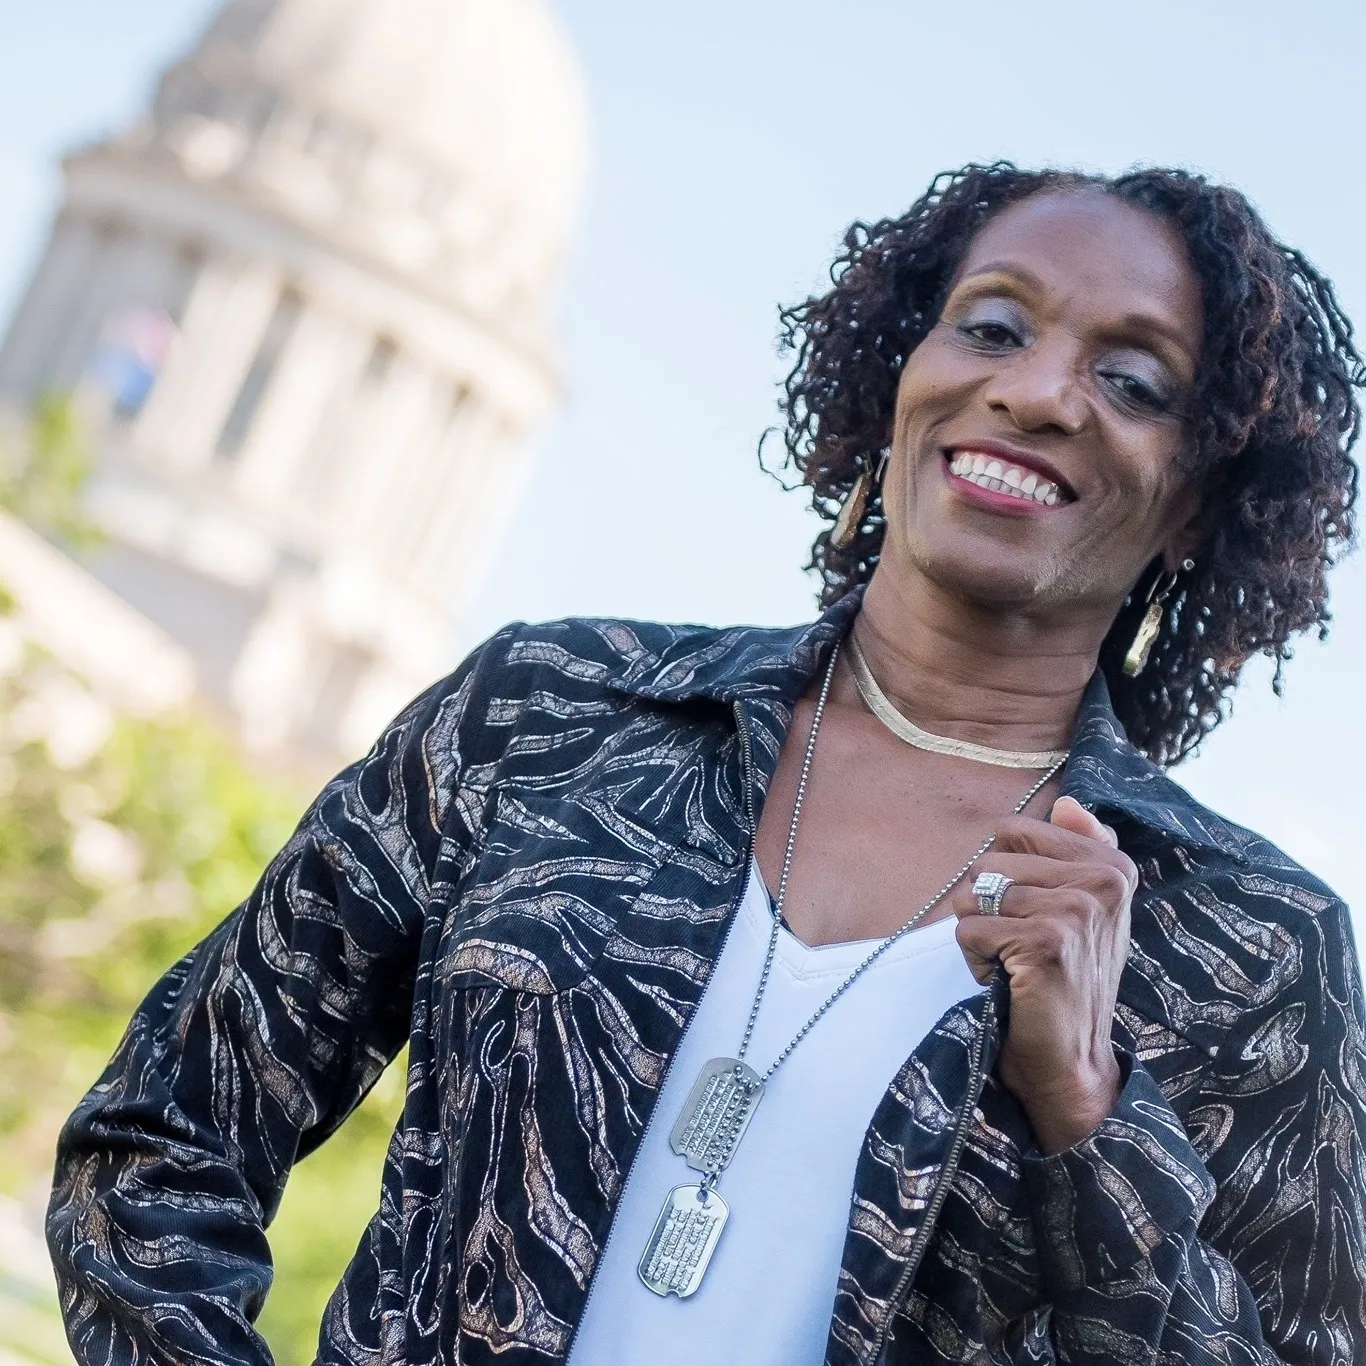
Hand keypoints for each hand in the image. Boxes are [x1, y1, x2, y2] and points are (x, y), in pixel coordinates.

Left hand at [953, 795, 1135, 1153]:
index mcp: (1112, 864)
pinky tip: (1008, 980)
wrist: (1071, 1058)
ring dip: (979, 934)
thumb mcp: (1083, 908)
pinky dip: (975, 958)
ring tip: (1013, 963)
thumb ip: (1078, 849)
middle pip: (988, 860)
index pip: (1012, 830)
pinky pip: (970, 929)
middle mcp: (1103, 881)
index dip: (1004, 875)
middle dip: (986, 906)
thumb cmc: (1066, 977)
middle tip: (1019, 946)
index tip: (1032, 915)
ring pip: (973, 894)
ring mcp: (1077, 910)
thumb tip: (1069, 802)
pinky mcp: (1047, 942)